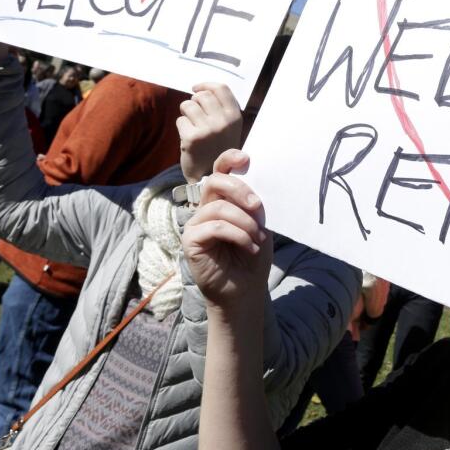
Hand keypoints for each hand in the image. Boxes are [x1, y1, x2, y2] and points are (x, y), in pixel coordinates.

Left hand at [178, 82, 243, 182]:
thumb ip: (222, 109)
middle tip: (195, 116)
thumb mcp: (230, 129)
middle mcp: (224, 121)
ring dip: (186, 113)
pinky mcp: (192, 138)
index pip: (221, 88)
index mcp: (235, 117)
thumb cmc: (219, 150)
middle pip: (202, 95)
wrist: (212, 178)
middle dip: (194, 102)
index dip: (206, 85)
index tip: (196, 88)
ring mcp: (208, 129)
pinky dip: (182, 127)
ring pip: (188, 105)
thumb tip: (202, 89)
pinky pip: (180, 120)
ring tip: (192, 126)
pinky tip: (189, 138)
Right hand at [181, 149, 270, 307]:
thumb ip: (253, 205)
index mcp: (222, 201)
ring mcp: (196, 224)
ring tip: (258, 238)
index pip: (218, 172)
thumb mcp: (259, 225)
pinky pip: (214, 227)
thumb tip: (255, 186)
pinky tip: (250, 247)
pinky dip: (238, 235)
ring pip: (218, 207)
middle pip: (214, 182)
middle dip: (239, 189)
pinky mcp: (191, 241)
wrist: (245, 290)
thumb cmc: (252, 256)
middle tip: (257, 206)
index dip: (228, 159)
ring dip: (245, 222)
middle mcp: (205, 209)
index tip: (246, 159)